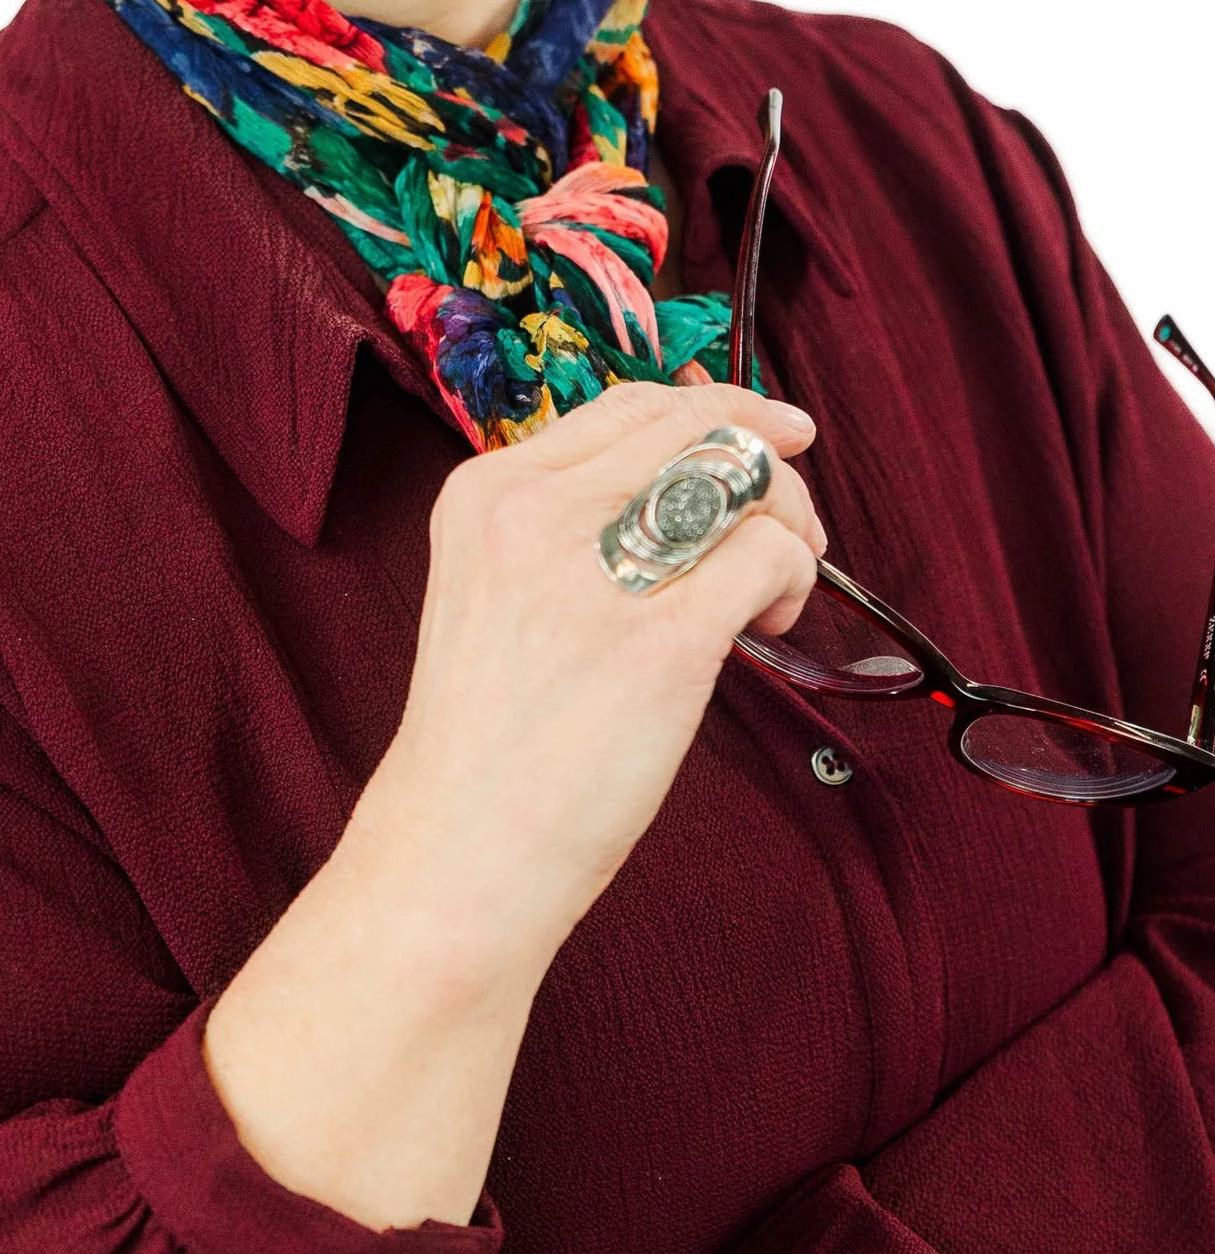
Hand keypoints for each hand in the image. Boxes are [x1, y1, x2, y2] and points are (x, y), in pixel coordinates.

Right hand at [356, 378, 822, 982]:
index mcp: (488, 492)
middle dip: (768, 462)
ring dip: (789, 519)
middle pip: (694, 427)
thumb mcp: (491, 586)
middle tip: (795, 520)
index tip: (766, 430)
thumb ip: (564, 525)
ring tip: (779, 582)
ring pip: (740, 477)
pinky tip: (768, 624)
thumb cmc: (489, 737)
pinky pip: (766, 556)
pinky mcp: (663, 641)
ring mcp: (597, 571)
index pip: (628, 406)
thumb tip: (681, 483)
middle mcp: (536, 511)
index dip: (714, 407)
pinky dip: (792, 577)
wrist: (458, 848)